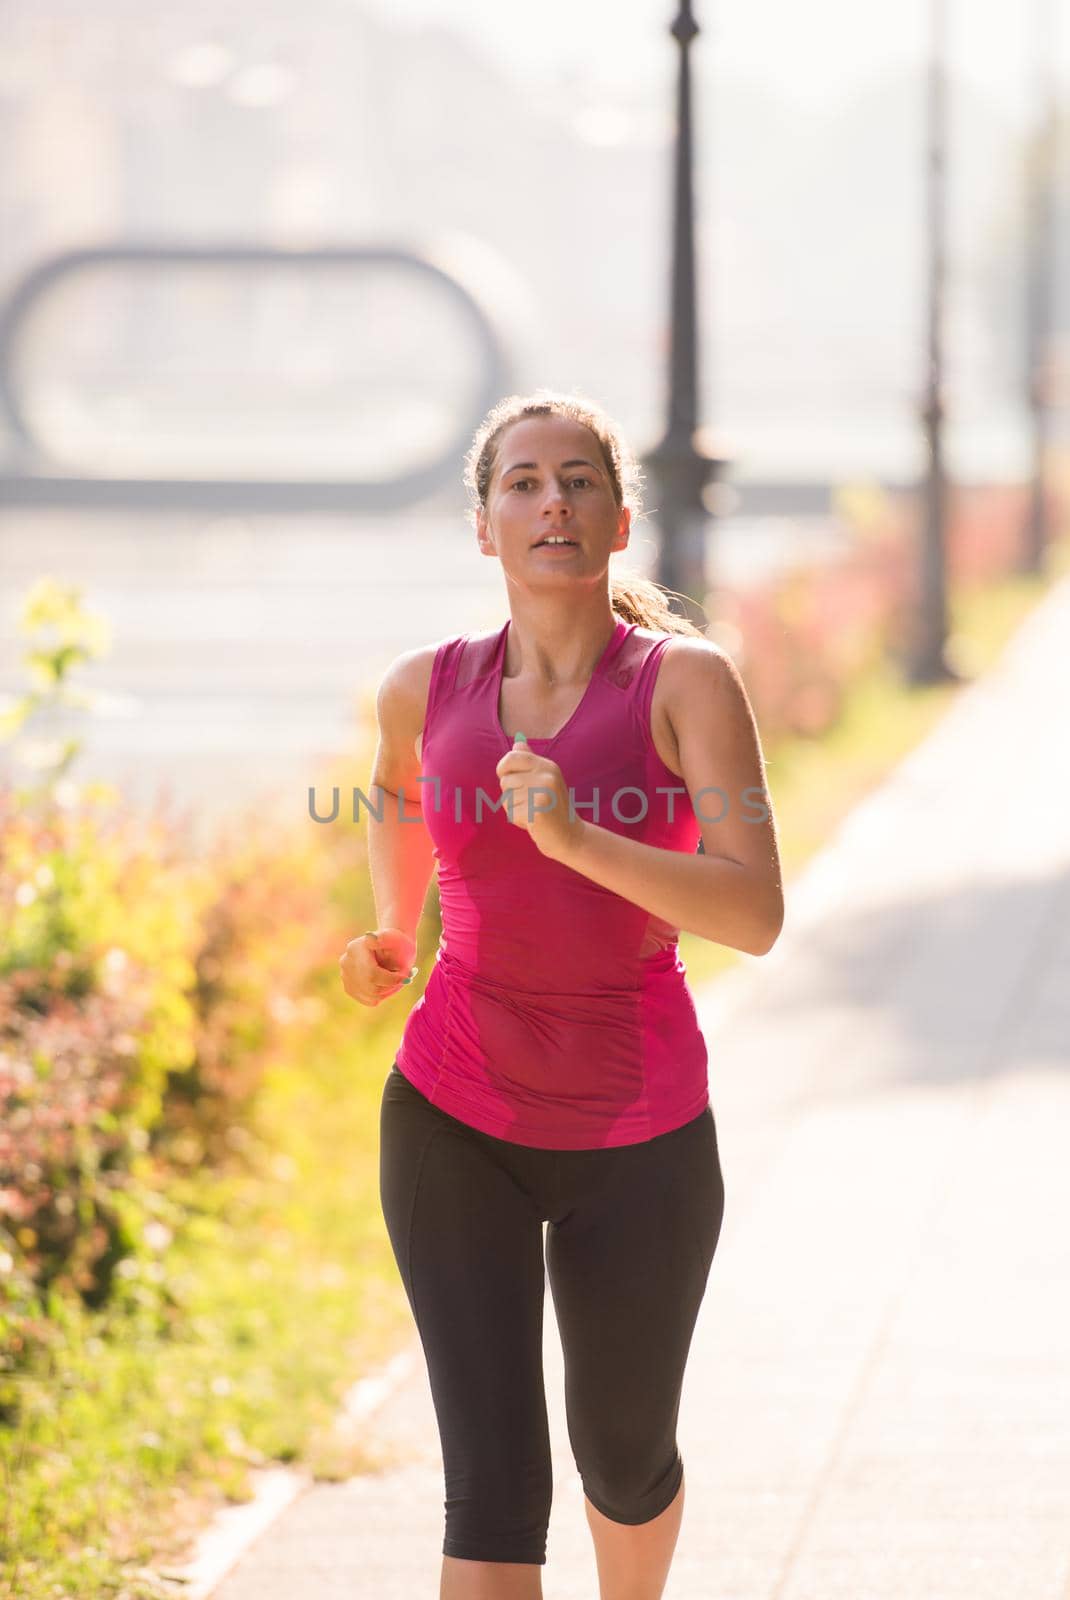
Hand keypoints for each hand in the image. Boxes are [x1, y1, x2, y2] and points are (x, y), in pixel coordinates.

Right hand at [339, 927, 417, 1006]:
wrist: (391, 948)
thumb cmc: (396, 943)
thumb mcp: (395, 938)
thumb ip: (384, 938)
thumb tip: (370, 938)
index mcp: (354, 948)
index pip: (372, 974)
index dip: (392, 979)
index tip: (406, 976)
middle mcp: (346, 962)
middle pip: (371, 988)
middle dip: (392, 986)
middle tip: (403, 978)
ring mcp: (345, 976)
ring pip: (372, 996)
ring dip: (389, 990)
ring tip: (395, 978)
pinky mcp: (349, 988)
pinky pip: (370, 1000)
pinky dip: (383, 994)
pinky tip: (387, 982)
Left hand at [494, 734, 585, 862]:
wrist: (569, 836)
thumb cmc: (553, 808)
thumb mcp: (545, 780)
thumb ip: (530, 762)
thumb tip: (518, 742)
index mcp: (548, 766)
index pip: (512, 756)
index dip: (503, 768)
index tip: (507, 777)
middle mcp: (546, 776)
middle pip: (505, 781)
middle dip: (511, 794)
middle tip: (530, 803)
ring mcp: (542, 794)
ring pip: (506, 798)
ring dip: (515, 809)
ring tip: (533, 812)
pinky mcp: (536, 811)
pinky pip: (511, 813)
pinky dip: (518, 820)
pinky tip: (534, 822)